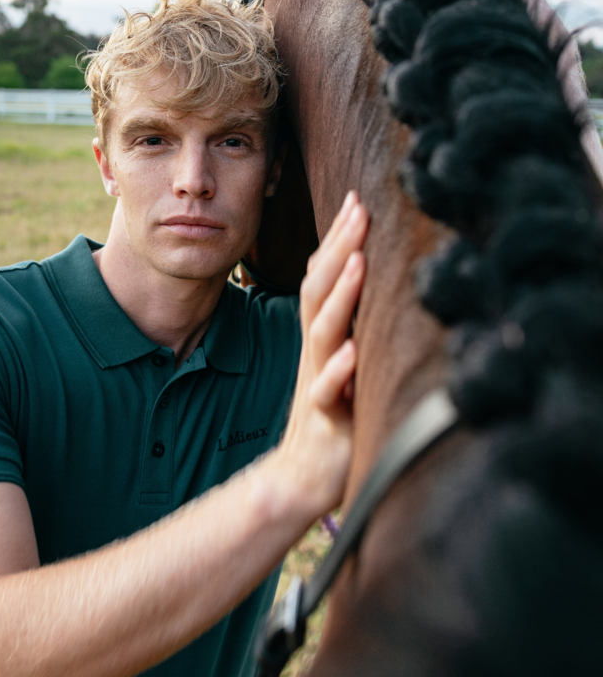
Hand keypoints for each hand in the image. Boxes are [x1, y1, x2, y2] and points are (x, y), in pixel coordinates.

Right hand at [272, 191, 367, 518]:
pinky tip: (352, 353)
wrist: (303, 476)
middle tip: (358, 209)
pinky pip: (328, 393)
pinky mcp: (326, 419)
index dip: (337, 241)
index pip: (324, 280)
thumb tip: (373, 287)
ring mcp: (319, 384)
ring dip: (340, 297)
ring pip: (322, 334)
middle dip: (338, 250)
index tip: (356, 200)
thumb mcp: (342, 365)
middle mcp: (318, 354)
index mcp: (323, 340)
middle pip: (319, 294)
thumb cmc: (332, 418)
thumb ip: (351, 330)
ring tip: (357, 262)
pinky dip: (338, 371)